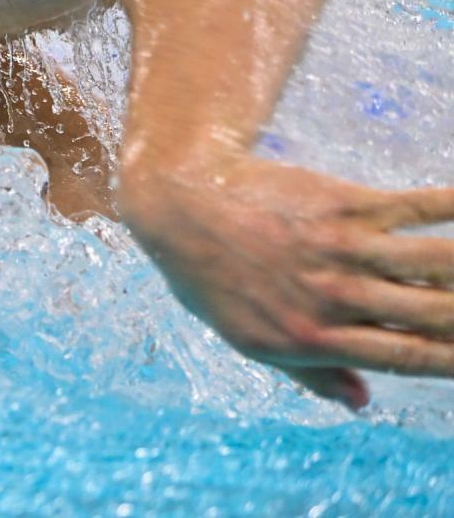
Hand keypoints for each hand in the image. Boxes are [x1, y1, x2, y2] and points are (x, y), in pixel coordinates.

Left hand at [120, 154, 453, 407]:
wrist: (178, 202)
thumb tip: (363, 403)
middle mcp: (335, 297)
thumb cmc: (209, 274)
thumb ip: (310, 373)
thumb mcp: (247, 338)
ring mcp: (342, 248)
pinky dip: (453, 206)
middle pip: (435, 315)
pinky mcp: (343, 204)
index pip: (408, 359)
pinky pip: (416, 207)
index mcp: (312, 338)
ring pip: (438, 264)